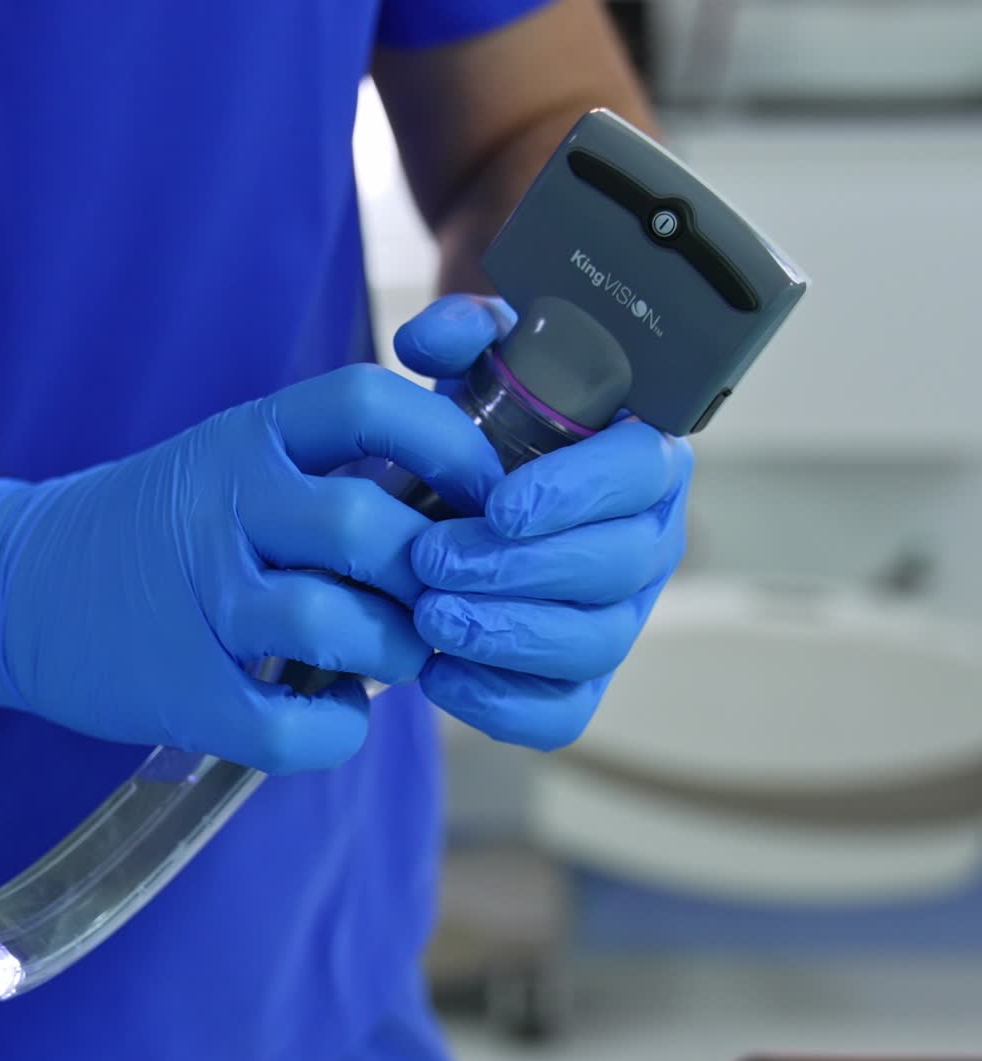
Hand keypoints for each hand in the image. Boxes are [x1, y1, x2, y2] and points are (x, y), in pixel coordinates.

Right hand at [0, 366, 502, 773]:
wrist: (24, 586)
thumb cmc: (164, 525)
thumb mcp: (234, 461)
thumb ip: (329, 464)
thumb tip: (461, 496)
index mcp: (249, 439)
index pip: (368, 403)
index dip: (449, 443)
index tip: (487, 492)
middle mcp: (225, 509)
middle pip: (365, 526)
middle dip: (426, 574)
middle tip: (437, 600)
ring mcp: (199, 601)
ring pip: (334, 623)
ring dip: (392, 651)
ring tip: (392, 656)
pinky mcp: (179, 690)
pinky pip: (287, 725)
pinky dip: (338, 731)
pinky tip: (339, 715)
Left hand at [393, 294, 692, 750]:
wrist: (452, 506)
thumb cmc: (477, 442)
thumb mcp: (473, 375)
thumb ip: (461, 335)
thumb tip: (430, 338)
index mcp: (636, 461)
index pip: (641, 474)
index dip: (577, 493)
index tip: (499, 505)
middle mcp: (643, 543)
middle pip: (615, 567)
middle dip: (519, 570)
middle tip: (434, 561)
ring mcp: (616, 618)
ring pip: (593, 643)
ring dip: (507, 634)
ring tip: (430, 616)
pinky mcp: (576, 682)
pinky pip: (561, 713)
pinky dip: (501, 702)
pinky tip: (440, 671)